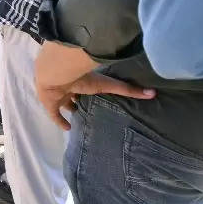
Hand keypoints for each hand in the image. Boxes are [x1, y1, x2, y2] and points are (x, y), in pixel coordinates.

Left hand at [36, 72, 154, 130]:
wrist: (55, 74)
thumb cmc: (82, 79)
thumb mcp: (108, 85)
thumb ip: (128, 89)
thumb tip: (152, 93)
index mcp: (84, 82)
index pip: (91, 88)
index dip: (95, 94)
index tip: (103, 100)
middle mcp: (72, 87)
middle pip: (78, 95)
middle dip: (82, 101)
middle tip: (92, 111)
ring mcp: (60, 95)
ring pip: (66, 103)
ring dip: (72, 109)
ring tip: (81, 118)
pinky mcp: (50, 104)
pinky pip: (55, 115)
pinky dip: (60, 122)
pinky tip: (68, 129)